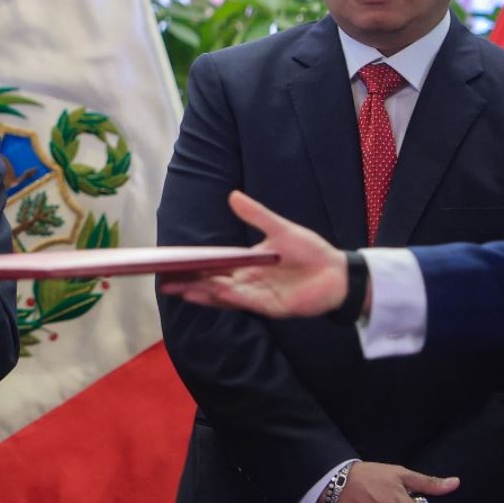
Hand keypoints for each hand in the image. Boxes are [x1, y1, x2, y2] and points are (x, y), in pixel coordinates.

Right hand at [159, 191, 352, 318]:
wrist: (338, 272)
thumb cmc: (311, 251)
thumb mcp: (280, 229)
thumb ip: (256, 215)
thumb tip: (232, 195)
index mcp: (248, 264)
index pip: (215, 266)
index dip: (195, 266)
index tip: (174, 264)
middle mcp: (249, 282)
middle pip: (213, 283)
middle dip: (189, 283)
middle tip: (164, 281)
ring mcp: (259, 296)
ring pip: (224, 295)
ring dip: (203, 293)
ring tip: (180, 289)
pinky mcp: (272, 307)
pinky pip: (245, 301)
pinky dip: (227, 297)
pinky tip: (211, 291)